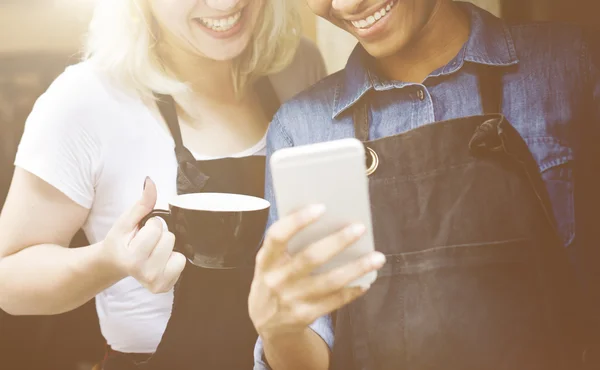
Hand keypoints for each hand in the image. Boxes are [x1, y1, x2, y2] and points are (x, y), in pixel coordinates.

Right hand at [103, 177, 186, 292]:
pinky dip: (173, 259)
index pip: (157, 228)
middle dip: (159, 236)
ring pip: (177, 251)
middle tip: (146, 243)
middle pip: (169, 239)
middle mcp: (145, 274)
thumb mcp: (127, 221)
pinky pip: (182, 263)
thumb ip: (142, 202)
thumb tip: (150, 182)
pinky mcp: (165, 287)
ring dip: (166, 248)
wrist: (114, 263)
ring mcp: (156, 283)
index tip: (140, 232)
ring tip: (151, 252)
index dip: (150, 225)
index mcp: (132, 259)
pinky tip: (158, 261)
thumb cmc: (120, 241)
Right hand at [248, 205, 385, 339]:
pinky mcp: (305, 315)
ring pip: (329, 282)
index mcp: (266, 260)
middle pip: (310, 257)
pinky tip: (366, 281)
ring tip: (377, 257)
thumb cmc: (274, 279)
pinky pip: (334, 301)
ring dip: (356, 268)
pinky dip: (352, 290)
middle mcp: (276, 280)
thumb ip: (288, 244)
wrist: (266, 323)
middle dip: (338, 241)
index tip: (321, 207)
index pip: (277, 236)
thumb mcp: (269, 262)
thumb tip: (324, 217)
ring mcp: (290, 300)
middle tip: (360, 228)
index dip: (297, 221)